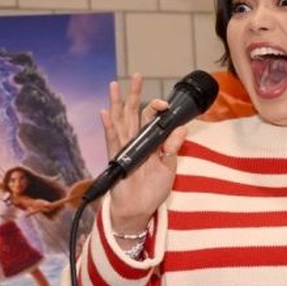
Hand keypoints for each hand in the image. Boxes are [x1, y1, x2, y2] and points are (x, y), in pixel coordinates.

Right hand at [100, 74, 183, 232]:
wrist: (139, 210)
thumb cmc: (152, 191)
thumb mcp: (169, 168)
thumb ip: (173, 148)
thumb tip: (182, 129)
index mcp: (149, 142)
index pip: (152, 118)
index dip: (158, 107)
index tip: (166, 104)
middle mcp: (134, 142)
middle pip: (133, 112)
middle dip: (134, 93)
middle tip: (137, 75)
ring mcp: (124, 148)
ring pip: (120, 121)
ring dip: (116, 102)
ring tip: (114, 84)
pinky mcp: (116, 159)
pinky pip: (111, 140)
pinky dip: (108, 126)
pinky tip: (104, 112)